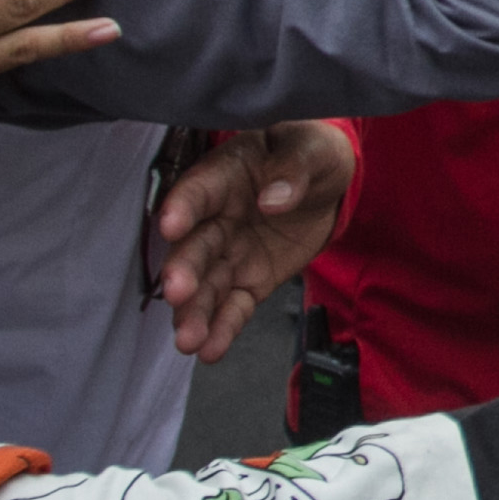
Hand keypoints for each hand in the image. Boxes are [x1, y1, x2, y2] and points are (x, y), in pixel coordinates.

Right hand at [155, 121, 350, 361]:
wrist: (328, 183)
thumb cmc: (312, 152)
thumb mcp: (312, 148)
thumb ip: (294, 168)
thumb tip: (274, 197)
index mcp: (226, 174)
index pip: (199, 190)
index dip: (184, 206)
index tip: (170, 224)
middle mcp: (218, 217)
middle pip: (196, 245)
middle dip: (184, 269)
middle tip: (177, 292)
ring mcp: (230, 252)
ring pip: (207, 285)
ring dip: (195, 312)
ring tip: (188, 340)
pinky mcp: (249, 280)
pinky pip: (233, 306)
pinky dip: (223, 329)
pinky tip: (210, 351)